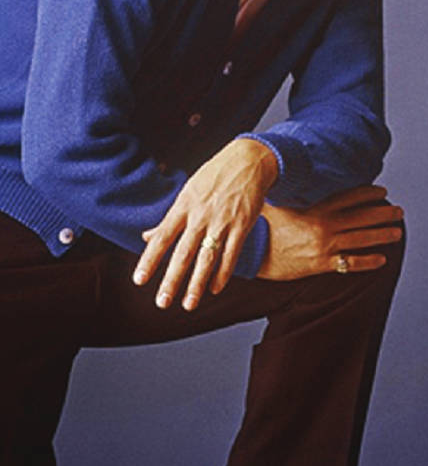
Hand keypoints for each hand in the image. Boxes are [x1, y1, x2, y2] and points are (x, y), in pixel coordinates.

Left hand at [133, 138, 278, 309]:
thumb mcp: (188, 191)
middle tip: (162, 302)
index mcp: (184, 206)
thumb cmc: (215, 176)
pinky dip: (223, 273)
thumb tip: (146, 236)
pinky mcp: (242, 225)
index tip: (139, 280)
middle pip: (184, 253)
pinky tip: (215, 288)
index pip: (163, 237)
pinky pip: (231, 253)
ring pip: (207, 258)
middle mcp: (201, 216)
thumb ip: (170, 217)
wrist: (249, 161)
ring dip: (197, 284)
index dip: (150, 260)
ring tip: (189, 304)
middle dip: (172, 280)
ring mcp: (222, 221)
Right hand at [258, 184, 402, 280]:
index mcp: (316, 208)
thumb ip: (293, 189)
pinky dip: (368, 261)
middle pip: (362, 218)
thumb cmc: (263, 225)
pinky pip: (351, 263)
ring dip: (382, 235)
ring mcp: (325, 246)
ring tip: (397, 232)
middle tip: (399, 212)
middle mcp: (325, 226)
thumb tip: (293, 170)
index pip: (350, 197)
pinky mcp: (321, 265)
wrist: (252, 254)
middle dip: (384, 214)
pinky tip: (382, 259)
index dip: (369, 194)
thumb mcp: (279, 201)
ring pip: (361, 239)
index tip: (382, 192)